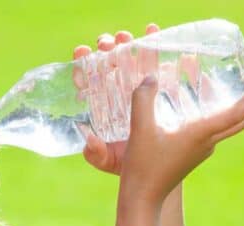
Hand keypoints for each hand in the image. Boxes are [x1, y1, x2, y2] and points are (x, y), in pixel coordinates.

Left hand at [74, 24, 161, 174]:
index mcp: (103, 108)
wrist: (157, 172)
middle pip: (111, 66)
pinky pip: (161, 67)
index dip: (83, 67)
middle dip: (108, 50)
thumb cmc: (128, 166)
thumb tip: (88, 138)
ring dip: (131, 45)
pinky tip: (157, 35)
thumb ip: (95, 154)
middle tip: (108, 43)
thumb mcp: (108, 161)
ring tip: (130, 36)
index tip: (81, 52)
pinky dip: (160, 51)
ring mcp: (141, 91)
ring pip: (133, 62)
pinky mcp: (163, 90)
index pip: (90, 83)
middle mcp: (119, 96)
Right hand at [123, 69, 243, 204]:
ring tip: (233, 84)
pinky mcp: (193, 153)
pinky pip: (214, 130)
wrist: (142, 196)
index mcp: (202, 135)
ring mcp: (202, 150)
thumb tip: (151, 78)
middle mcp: (208, 143)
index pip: (240, 114)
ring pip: (231, 125)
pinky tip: (202, 105)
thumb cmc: (143, 165)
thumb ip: (143, 100)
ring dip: (239, 104)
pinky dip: (220, 113)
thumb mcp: (139, 129)